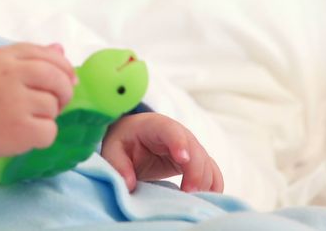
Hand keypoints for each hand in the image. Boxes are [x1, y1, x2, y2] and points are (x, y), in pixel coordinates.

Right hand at [0, 42, 75, 191]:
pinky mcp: (19, 129)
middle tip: (60, 101)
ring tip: (28, 118)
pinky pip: (50, 130)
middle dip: (65, 89)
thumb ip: (25, 57)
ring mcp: (13, 103)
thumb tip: (60, 49)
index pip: (42, 53)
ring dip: (48, 115)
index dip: (62, 65)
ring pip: (53, 105)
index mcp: (0, 58)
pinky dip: (44, 135)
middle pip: (55, 76)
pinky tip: (26, 134)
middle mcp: (7, 76)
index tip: (68, 77)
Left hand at [101, 112, 223, 192]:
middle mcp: (179, 134)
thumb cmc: (123, 140)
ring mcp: (191, 147)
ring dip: (204, 182)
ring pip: (206, 163)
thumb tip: (128, 185)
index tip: (182, 159)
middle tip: (188, 193)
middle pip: (195, 150)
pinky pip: (212, 172)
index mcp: (156, 126)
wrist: (134, 136)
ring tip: (193, 200)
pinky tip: (206, 199)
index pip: (171, 131)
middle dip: (195, 172)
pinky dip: (212, 186)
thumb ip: (118, 164)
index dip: (179, 143)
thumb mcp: (113, 149)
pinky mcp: (196, 162)